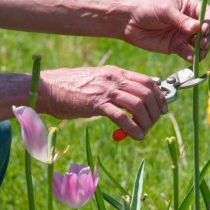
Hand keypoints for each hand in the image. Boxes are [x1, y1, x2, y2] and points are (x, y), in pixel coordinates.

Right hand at [39, 65, 166, 139]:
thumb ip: (115, 92)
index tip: (162, 109)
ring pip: (138, 105)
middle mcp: (114, 78)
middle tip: (152, 124)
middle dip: (155, 111)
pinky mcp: (96, 103)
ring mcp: (106, 90)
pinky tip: (135, 136)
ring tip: (143, 132)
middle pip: (147, 93)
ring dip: (146, 121)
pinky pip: (122, 116)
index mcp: (116, 73)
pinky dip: (133, 128)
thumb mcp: (98, 85)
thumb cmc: (71, 89)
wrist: (47, 88)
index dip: (160, 96)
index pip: (148, 81)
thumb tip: (130, 107)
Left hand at [123, 0, 209, 60]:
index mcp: (190, 7)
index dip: (209, 23)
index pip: (208, 14)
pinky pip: (188, 54)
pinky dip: (191, 57)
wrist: (129, 22)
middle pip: (209, 32)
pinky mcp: (176, 47)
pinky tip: (191, 59)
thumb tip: (197, 29)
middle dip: (208, 38)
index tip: (203, 30)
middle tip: (202, 44)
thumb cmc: (147, 9)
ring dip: (202, 49)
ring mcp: (184, 36)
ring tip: (199, 52)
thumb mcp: (165, 11)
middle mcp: (190, 22)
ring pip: (201, 44)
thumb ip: (181, 20)